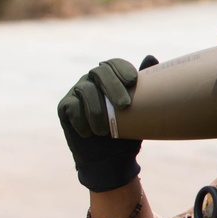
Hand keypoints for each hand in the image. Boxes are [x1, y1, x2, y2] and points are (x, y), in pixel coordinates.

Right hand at [57, 56, 156, 191]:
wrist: (110, 161)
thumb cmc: (126, 134)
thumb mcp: (140, 112)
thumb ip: (145, 86)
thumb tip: (151, 57)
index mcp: (110, 78)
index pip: (113, 64)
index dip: (122, 69)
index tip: (133, 81)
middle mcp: (91, 80)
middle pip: (99, 72)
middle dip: (113, 87)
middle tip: (125, 106)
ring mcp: (76, 92)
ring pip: (85, 90)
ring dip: (97, 110)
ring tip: (105, 131)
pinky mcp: (64, 107)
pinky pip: (71, 106)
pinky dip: (81, 121)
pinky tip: (89, 133)